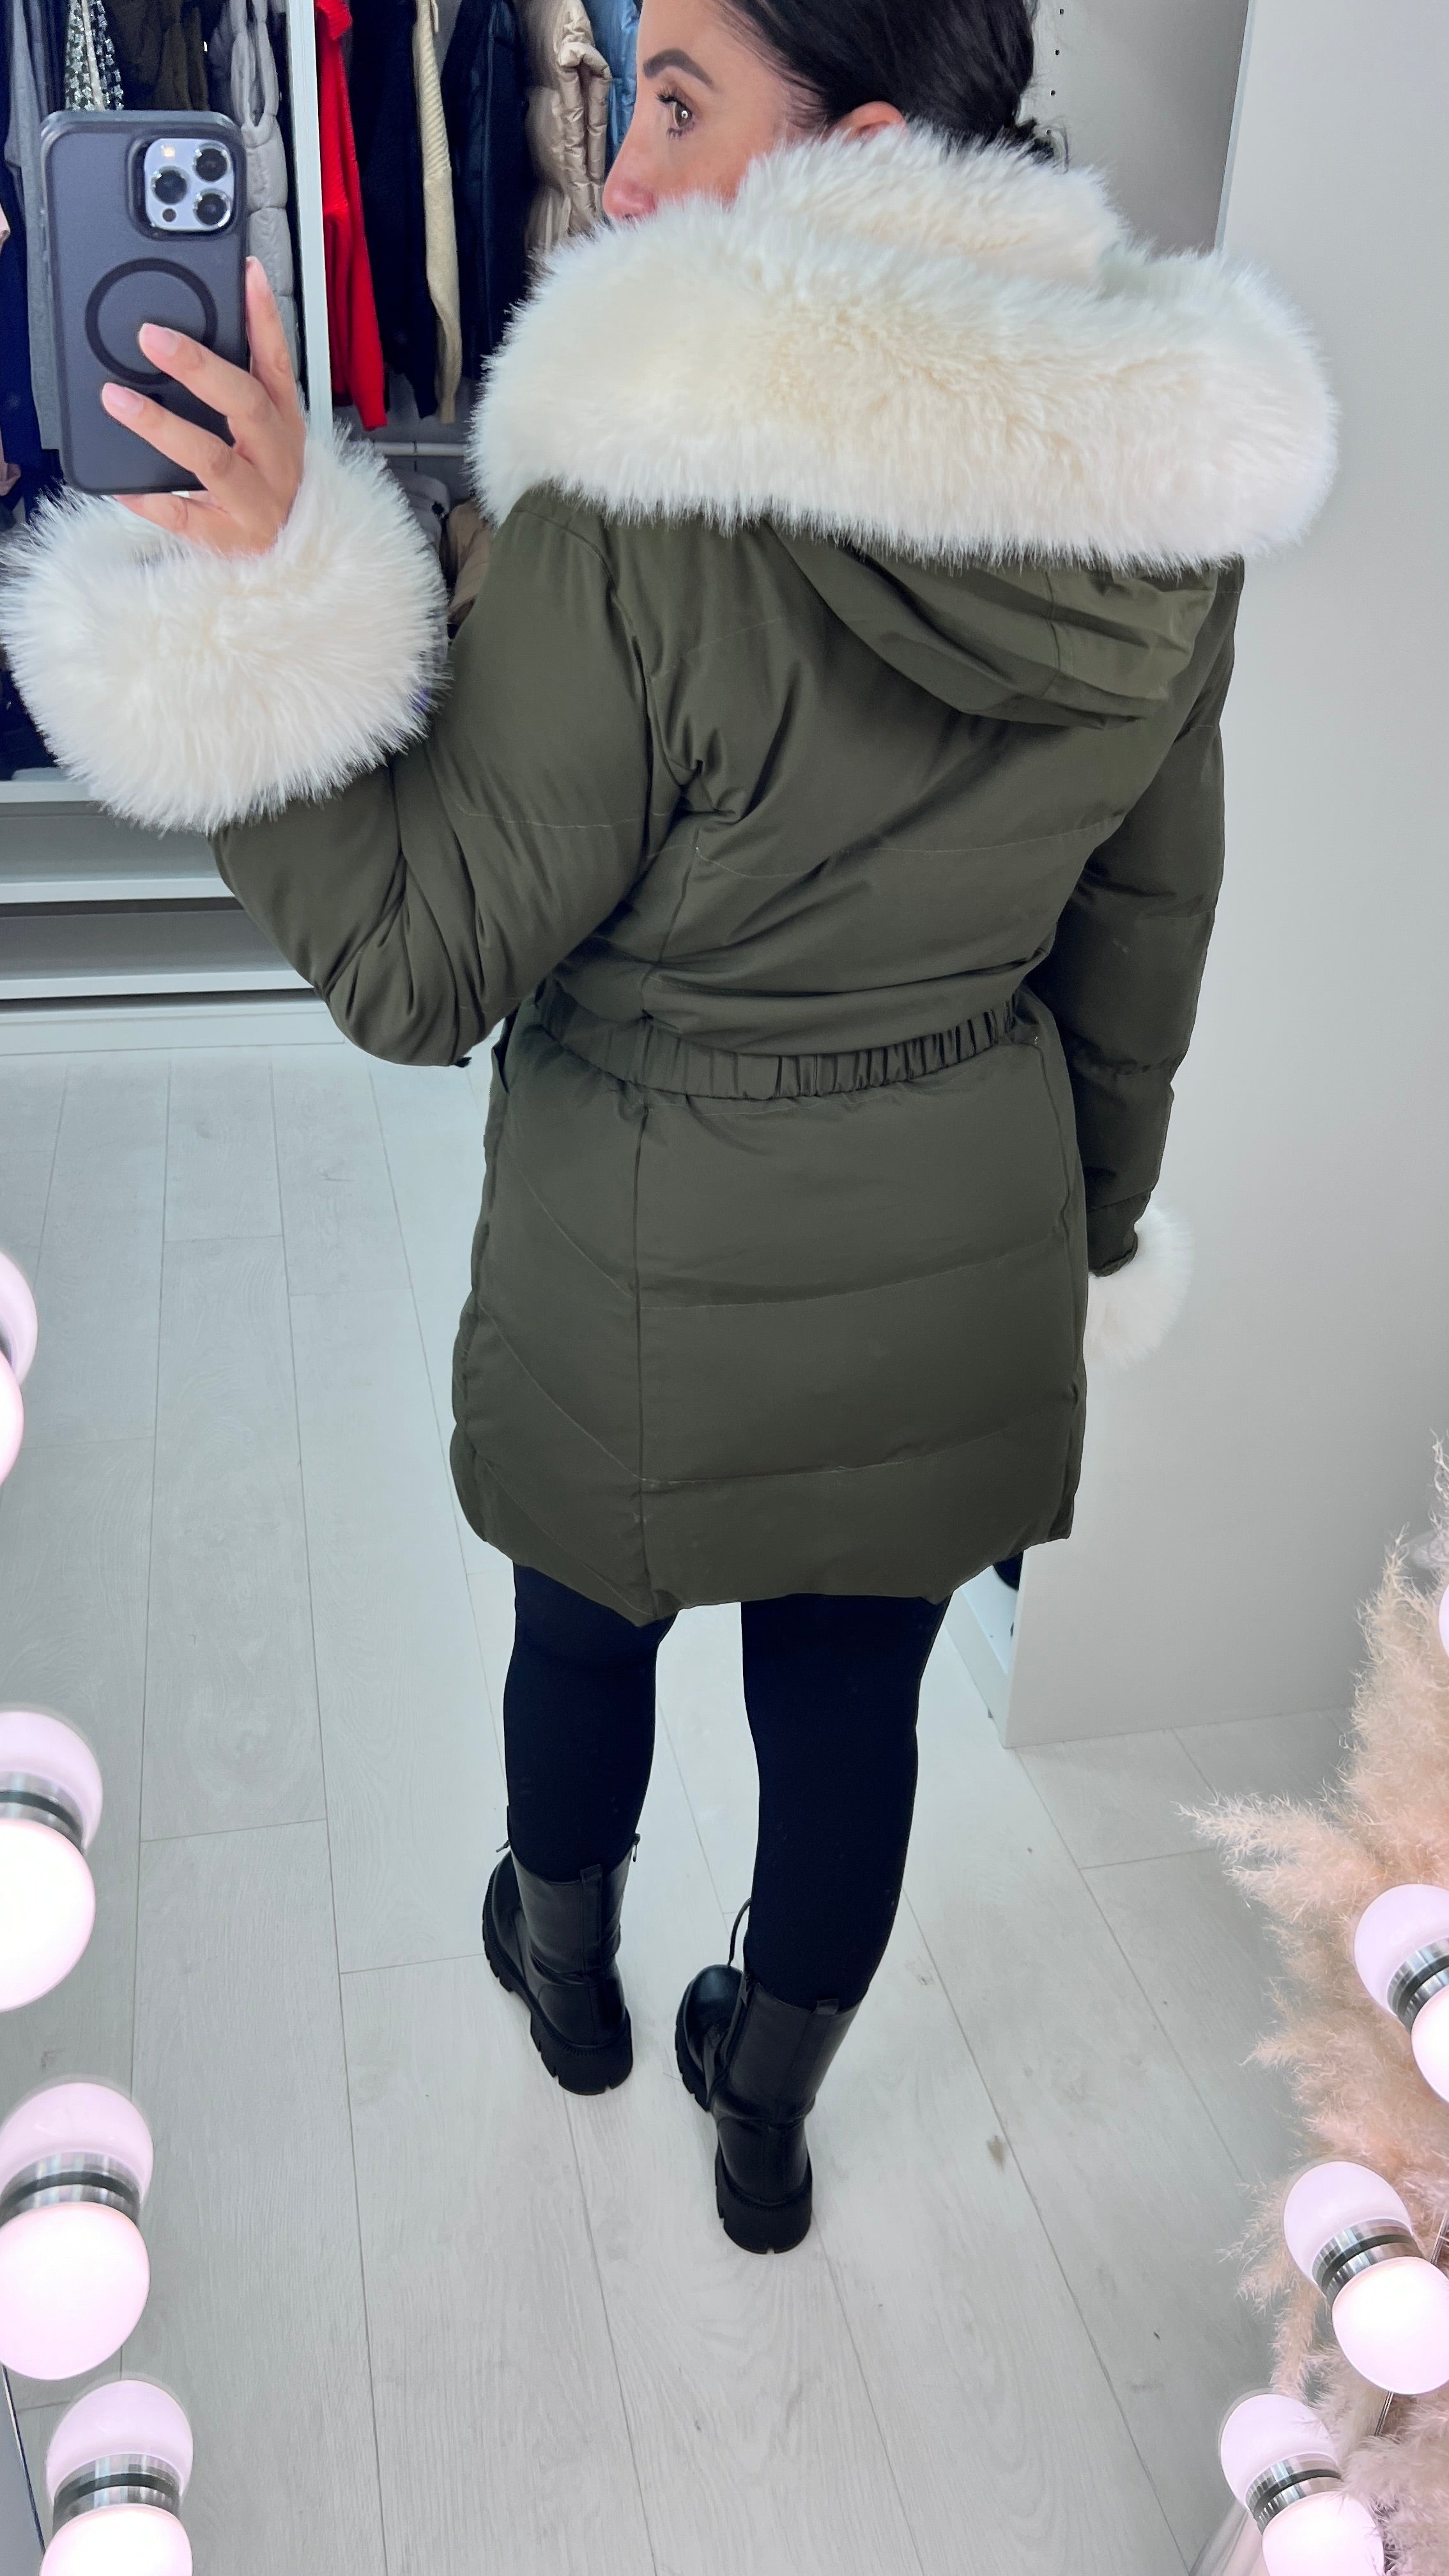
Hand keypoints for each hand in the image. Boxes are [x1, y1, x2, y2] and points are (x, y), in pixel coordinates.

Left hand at [101, 257, 306, 556]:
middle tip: (151, 336)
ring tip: (117, 399)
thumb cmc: (269, 490)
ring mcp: (257, 502)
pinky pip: (185, 517)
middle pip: (244, 405)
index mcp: (284, 426)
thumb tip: (183, 341)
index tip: (245, 273)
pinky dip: (150, 499)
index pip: (278, 363)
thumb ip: (236, 394)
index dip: (264, 318)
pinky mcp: (230, 539)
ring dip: (161, 426)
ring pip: (212, 460)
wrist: (293, 563)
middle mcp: (277, 460)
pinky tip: (120, 484)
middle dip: (198, 366)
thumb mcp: (265, 438)